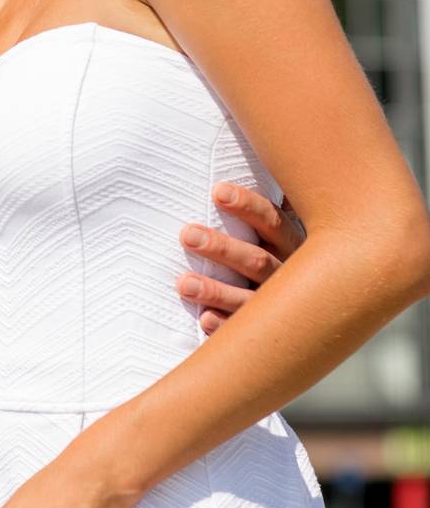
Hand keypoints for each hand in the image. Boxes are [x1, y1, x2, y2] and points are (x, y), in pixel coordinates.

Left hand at [177, 181, 306, 335]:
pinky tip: (204, 319)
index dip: (246, 206)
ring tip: (183, 283)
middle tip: (185, 233)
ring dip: (216, 291)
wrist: (322, 316)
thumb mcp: (281, 237)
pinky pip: (249, 334)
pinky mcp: (273, 336)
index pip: (272, 221)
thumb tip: (230, 171)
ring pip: (250, 301)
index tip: (216, 191)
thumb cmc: (282, 261)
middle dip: (221, 247)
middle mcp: (293, 277)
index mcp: (295, 246)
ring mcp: (284, 310)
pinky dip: (226, 326)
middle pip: (257, 260)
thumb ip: (261, 214)